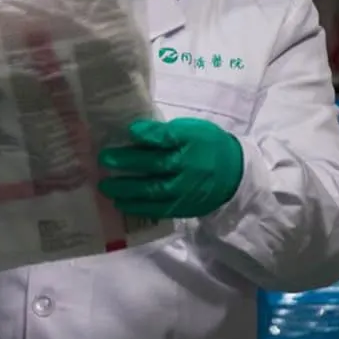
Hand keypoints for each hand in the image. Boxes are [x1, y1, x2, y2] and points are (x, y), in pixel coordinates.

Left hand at [98, 118, 243, 218]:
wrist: (234, 175)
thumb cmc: (207, 145)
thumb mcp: (192, 130)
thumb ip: (166, 132)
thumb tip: (136, 133)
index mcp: (190, 142)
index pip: (167, 137)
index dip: (148, 134)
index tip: (130, 130)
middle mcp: (187, 167)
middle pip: (154, 164)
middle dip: (127, 162)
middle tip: (104, 159)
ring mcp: (184, 189)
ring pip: (152, 190)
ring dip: (126, 188)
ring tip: (105, 186)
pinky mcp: (182, 207)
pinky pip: (157, 209)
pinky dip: (137, 207)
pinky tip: (120, 203)